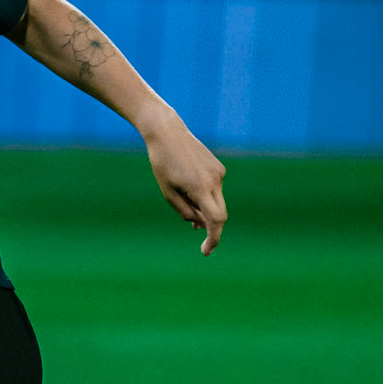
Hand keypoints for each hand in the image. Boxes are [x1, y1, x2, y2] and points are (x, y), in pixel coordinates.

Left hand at [146, 116, 226, 253]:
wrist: (167, 132)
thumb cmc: (162, 163)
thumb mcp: (167, 192)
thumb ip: (184, 211)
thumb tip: (200, 224)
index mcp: (200, 188)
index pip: (215, 220)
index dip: (213, 238)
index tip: (206, 251)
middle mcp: (214, 180)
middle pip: (219, 214)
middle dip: (209, 226)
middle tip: (196, 234)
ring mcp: (219, 173)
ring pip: (216, 202)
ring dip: (204, 209)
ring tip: (184, 201)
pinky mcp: (218, 167)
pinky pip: (215, 190)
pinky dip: (206, 197)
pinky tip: (190, 189)